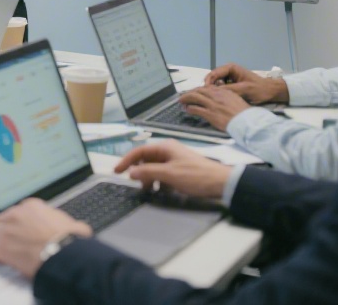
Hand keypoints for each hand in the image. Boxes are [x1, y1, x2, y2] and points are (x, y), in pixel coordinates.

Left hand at [0, 198, 91, 278]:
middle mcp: (16, 214)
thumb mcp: (72, 224)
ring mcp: (6, 231)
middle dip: (4, 230)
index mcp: (31, 206)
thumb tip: (78, 228)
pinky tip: (0, 260)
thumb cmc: (69, 240)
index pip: (18, 211)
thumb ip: (67, 223)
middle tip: (9, 240)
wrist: (62, 254)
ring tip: (1, 250)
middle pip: (1, 220)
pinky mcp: (0, 247)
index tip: (21, 229)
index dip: (19, 222)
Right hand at [114, 140, 231, 199]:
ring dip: (149, 178)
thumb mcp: (169, 175)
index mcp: (165, 147)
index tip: (117, 171)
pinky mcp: (180, 170)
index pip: (139, 151)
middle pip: (146, 159)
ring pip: (154, 168)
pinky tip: (162, 191)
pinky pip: (163, 174)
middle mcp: (168, 151)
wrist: (220, 183)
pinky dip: (159, 182)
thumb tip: (131, 173)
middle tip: (136, 184)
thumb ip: (148, 173)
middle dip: (140, 172)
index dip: (126, 160)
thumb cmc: (196, 176)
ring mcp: (174, 160)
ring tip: (150, 189)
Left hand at [179, 86, 250, 130]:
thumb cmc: (244, 113)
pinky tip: (187, 109)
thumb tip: (219, 96)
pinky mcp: (209, 114)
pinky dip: (189, 108)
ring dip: (186, 98)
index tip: (195, 91)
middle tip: (185, 95)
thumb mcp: (236, 99)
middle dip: (190, 92)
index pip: (207, 88)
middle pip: (199, 91)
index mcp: (223, 91)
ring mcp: (212, 104)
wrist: (246, 121)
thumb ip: (226, 96)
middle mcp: (216, 95)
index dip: (199, 89)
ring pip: (195, 97)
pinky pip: (195, 109)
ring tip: (181, 100)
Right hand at [204, 63, 288, 103]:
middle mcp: (228, 71)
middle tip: (210, 98)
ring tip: (215, 99)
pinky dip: (219, 93)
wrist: (270, 92)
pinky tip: (221, 100)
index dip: (208, 83)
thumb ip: (228, 89)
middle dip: (210, 87)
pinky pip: (221, 88)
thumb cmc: (259, 89)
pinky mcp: (231, 84)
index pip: (213, 73)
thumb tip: (212, 92)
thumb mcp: (243, 89)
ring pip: (215, 84)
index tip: (206, 93)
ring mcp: (229, 78)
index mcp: (230, 68)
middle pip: (212, 78)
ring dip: (215, 91)